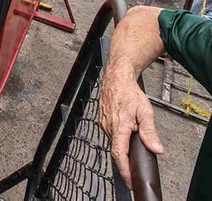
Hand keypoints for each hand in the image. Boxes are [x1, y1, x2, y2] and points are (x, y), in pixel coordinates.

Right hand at [100, 67, 163, 187]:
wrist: (116, 78)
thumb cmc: (129, 92)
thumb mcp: (145, 111)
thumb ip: (150, 132)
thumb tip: (156, 149)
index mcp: (119, 126)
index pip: (119, 153)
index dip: (124, 169)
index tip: (129, 180)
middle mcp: (108, 126)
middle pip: (117, 149)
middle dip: (127, 154)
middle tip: (138, 152)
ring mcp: (103, 123)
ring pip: (114, 141)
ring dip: (123, 142)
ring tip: (132, 129)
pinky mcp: (101, 120)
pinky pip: (110, 133)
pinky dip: (118, 135)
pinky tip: (125, 126)